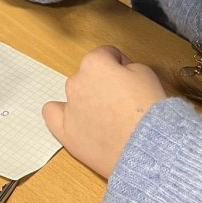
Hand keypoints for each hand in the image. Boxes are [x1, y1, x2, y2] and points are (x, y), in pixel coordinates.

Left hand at [43, 46, 167, 177]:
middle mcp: (77, 82)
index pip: (106, 55)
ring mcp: (69, 107)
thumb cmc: (149, 112)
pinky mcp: (66, 132)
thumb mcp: (145, 73)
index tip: (130, 77)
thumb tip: (119, 72)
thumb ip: (126, 66)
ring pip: (75, 95)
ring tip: (110, 118)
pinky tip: (74, 118)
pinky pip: (52, 114)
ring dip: (88, 100)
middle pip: (89, 75)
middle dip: (104, 84)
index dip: (121, 65)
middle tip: (123, 100)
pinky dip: (61, 113)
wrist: (147, 147)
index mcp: (94, 64)